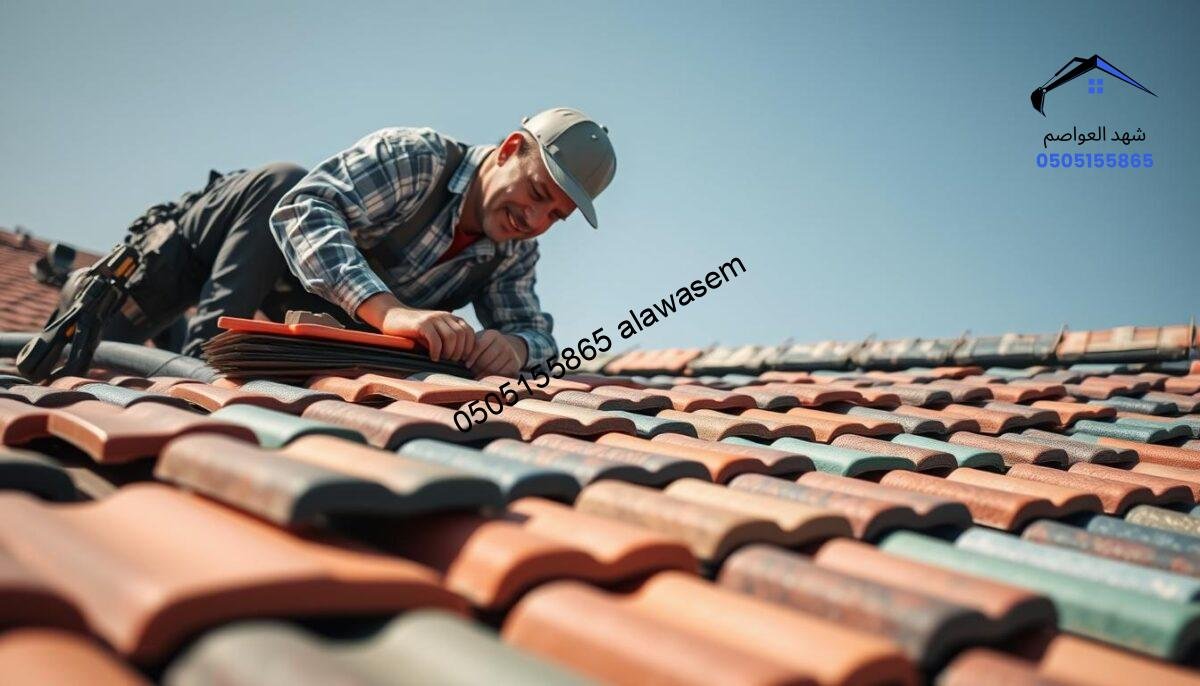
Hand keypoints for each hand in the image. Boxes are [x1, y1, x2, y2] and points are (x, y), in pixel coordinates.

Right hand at [356, 293, 474, 361]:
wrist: (392, 317)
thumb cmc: (414, 330)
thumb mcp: (435, 333)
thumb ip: (447, 340)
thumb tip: (462, 359)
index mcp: (450, 317)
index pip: (469, 332)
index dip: (469, 347)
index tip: (463, 359)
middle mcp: (444, 315)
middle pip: (461, 335)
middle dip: (459, 352)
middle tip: (451, 362)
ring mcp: (433, 318)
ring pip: (451, 337)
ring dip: (449, 352)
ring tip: (442, 360)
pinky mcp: (422, 323)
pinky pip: (435, 339)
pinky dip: (436, 351)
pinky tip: (433, 358)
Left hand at [466, 330, 526, 377]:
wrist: (510, 347)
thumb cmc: (488, 346)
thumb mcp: (480, 341)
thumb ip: (470, 347)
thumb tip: (457, 359)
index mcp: (492, 334)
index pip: (479, 346)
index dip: (471, 357)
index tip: (467, 365)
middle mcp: (503, 342)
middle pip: (486, 359)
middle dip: (477, 368)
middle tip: (471, 372)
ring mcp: (510, 353)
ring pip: (493, 368)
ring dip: (483, 374)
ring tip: (477, 375)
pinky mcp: (514, 363)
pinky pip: (501, 374)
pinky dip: (493, 377)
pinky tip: (487, 378)